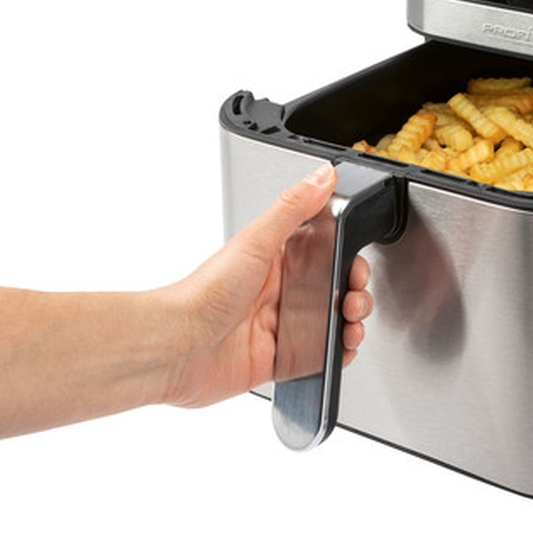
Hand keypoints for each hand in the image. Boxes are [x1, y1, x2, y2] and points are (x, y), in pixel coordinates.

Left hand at [162, 163, 372, 408]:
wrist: (175, 347)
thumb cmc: (203, 294)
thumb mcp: (255, 241)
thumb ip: (292, 207)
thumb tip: (321, 175)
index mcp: (273, 258)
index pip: (323, 250)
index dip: (347, 256)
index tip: (357, 263)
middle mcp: (277, 290)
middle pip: (332, 288)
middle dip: (354, 292)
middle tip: (354, 297)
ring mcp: (277, 325)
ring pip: (329, 322)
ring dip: (350, 322)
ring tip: (351, 323)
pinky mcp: (276, 357)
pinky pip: (317, 356)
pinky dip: (336, 354)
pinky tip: (341, 349)